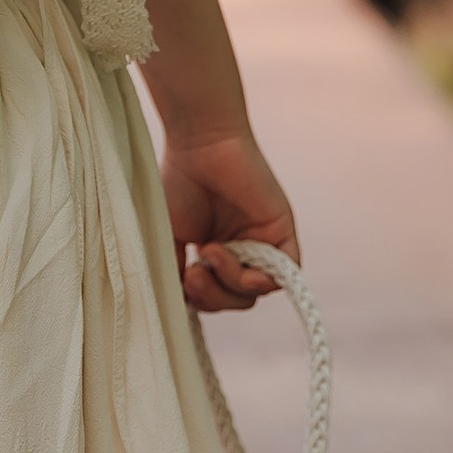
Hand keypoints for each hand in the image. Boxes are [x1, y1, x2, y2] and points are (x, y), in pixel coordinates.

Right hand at [161, 123, 298, 314]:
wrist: (198, 145)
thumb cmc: (176, 184)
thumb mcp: (169, 239)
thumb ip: (175, 274)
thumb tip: (182, 306)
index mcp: (215, 253)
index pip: (216, 297)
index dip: (201, 301)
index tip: (181, 283)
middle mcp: (241, 250)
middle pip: (237, 300)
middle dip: (213, 298)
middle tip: (193, 276)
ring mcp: (262, 242)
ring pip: (256, 291)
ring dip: (230, 284)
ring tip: (209, 252)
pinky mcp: (281, 232)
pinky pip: (283, 274)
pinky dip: (258, 279)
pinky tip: (233, 261)